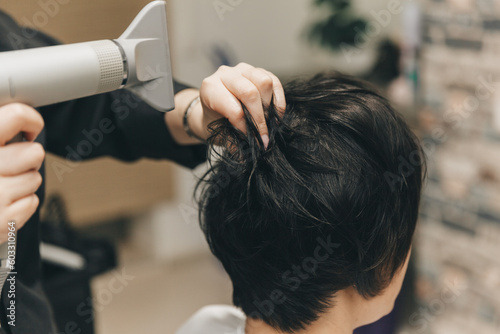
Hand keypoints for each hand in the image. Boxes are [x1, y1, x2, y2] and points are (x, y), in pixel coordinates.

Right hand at [0, 104, 44, 242]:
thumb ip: (0, 132)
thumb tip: (21, 115)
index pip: (16, 116)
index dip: (30, 120)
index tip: (29, 129)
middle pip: (34, 153)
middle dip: (28, 159)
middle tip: (11, 164)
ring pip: (34, 179)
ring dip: (22, 183)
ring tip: (0, 186)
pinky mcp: (3, 220)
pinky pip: (32, 202)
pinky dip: (21, 204)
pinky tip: (1, 204)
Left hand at [199, 63, 285, 148]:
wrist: (215, 109)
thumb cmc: (216, 120)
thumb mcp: (218, 132)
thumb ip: (232, 140)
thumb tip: (247, 154)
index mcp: (210, 88)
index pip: (234, 108)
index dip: (246, 127)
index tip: (253, 141)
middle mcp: (225, 74)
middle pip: (250, 93)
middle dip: (260, 119)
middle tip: (264, 136)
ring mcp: (243, 69)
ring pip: (264, 82)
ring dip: (270, 107)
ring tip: (269, 123)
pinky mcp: (259, 70)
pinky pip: (275, 82)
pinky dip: (278, 101)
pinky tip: (275, 115)